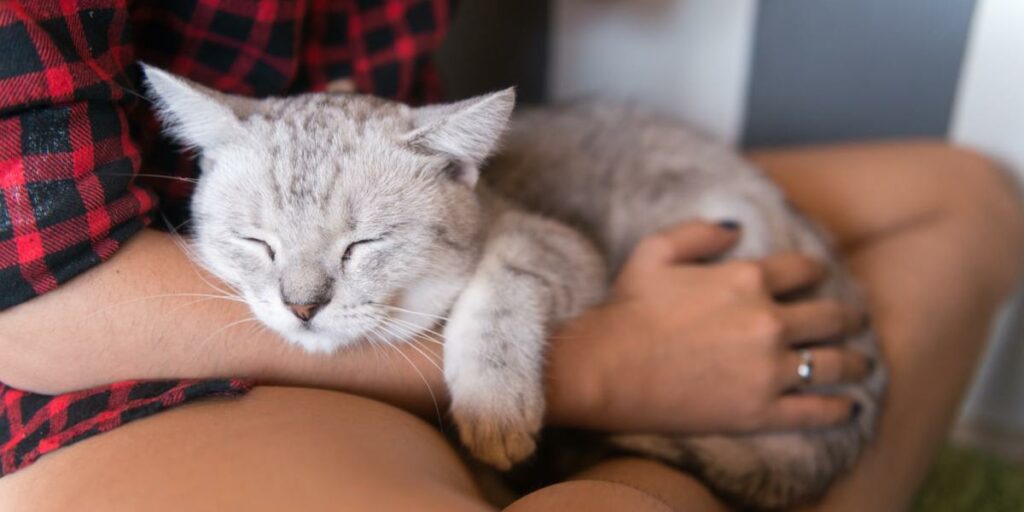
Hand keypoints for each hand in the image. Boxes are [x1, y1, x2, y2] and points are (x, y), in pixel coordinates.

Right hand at [545, 221, 868, 434]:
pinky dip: (840, 408)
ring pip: (834, 363)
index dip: (814, 272)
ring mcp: (768, 369)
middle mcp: (768, 322)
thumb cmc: (625, 310)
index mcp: (746, 279)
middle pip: (829, 316)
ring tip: (862, 363)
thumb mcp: (654, 251)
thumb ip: (699, 231)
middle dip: (847, 316)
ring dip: (855, 361)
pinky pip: (816, 410)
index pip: (802, 270)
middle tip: (853, 320)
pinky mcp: (760, 411)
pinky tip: (851, 406)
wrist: (604, 370)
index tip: (818, 279)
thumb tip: (736, 227)